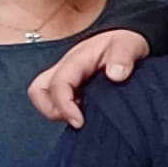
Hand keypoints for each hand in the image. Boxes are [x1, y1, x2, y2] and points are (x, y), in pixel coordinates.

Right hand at [26, 28, 152, 126]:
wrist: (127, 45)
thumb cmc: (125, 44)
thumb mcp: (130, 44)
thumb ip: (123, 56)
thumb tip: (115, 75)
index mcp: (77, 59)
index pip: (58, 84)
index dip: (64, 105)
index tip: (79, 122)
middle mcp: (65, 69)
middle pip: (38, 91)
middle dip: (51, 110)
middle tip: (77, 121)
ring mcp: (65, 79)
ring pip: (44, 98)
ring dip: (57, 112)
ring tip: (82, 118)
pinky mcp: (71, 89)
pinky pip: (57, 102)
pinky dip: (67, 112)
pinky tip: (88, 115)